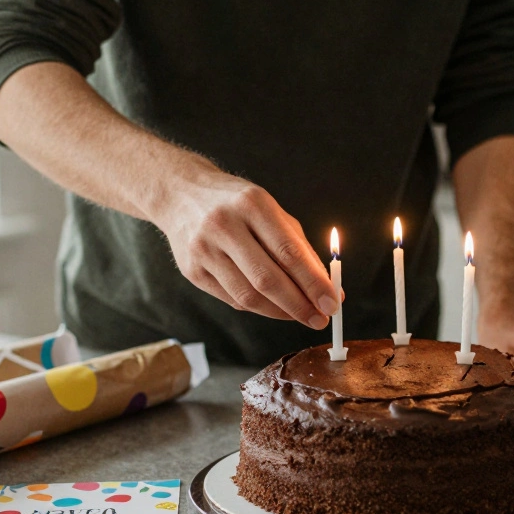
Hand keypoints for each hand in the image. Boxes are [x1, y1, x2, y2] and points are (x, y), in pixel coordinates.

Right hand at [146, 152, 337, 327]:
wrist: (180, 193)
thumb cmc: (238, 205)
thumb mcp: (272, 212)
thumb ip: (301, 249)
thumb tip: (331, 290)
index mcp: (252, 204)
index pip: (289, 252)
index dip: (313, 283)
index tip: (332, 303)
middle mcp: (224, 225)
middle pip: (267, 279)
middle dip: (298, 305)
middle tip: (320, 320)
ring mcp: (203, 249)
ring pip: (248, 296)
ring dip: (279, 312)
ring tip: (299, 315)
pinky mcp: (191, 270)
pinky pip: (231, 299)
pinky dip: (257, 307)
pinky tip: (272, 305)